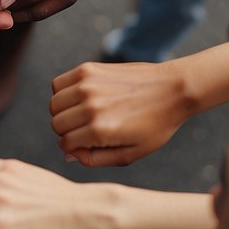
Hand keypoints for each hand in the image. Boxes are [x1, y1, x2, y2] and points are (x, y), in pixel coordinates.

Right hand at [50, 60, 195, 166]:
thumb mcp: (132, 153)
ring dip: (63, 112)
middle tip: (85, 129)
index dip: (74, 148)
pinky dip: (63, 92)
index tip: (87, 144)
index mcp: (100, 130)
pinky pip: (58, 84)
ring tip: (82, 113)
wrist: (175, 89)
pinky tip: (80, 97)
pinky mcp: (88, 69)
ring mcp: (87, 85)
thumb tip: (68, 154)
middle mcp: (90, 107)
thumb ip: (96, 159)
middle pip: (56, 124)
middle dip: (67, 131)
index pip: (65, 143)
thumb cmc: (156, 124)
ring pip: (54, 104)